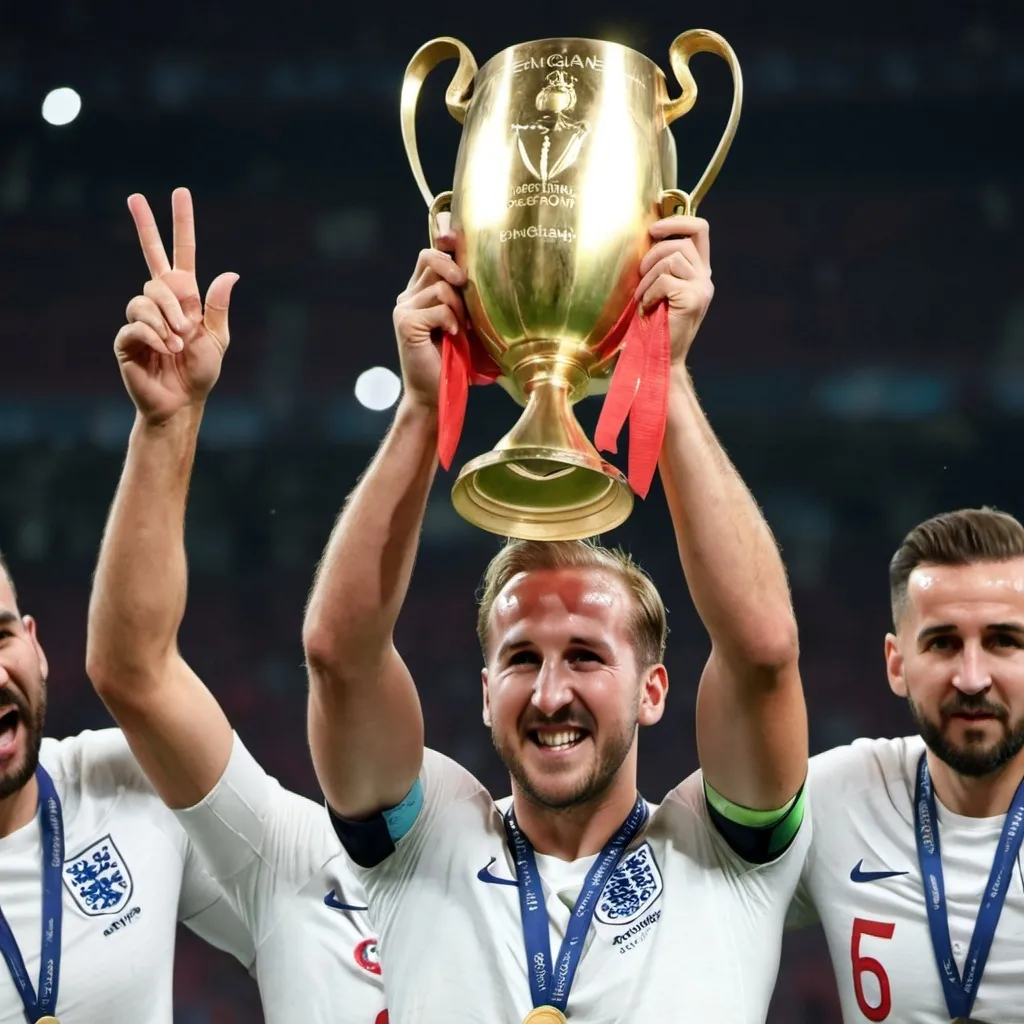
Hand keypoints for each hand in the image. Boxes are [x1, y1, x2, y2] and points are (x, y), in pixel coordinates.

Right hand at [115, 188, 238, 424]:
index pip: (180, 253)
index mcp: (184, 299)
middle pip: (152, 260)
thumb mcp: (217, 338)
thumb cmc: (200, 372)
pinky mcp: (126, 337)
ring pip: (147, 296)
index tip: (179, 192)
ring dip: (168, 320)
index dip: (180, 224)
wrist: (182, 402)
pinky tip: (164, 349)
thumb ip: (218, 307)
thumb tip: (229, 273)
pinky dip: (155, 336)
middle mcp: (160, 302)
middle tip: (143, 217)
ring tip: (179, 343)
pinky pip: (137, 323)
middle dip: (146, 226)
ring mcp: (140, 317)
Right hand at [392, 213, 466, 409]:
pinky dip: (451, 322)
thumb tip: (488, 270)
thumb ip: (467, 298)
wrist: (437, 395)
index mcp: (420, 292)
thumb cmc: (456, 363)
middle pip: (434, 259)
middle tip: (468, 305)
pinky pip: (439, 307)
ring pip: (441, 285)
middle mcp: (408, 296)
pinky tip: (451, 338)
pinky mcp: (405, 322)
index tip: (458, 238)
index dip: (444, 240)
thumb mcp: (466, 323)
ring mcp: (403, 308)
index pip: (430, 252)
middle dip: (458, 277)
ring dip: (459, 309)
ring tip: (459, 331)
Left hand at [635, 215, 713, 363]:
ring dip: (648, 277)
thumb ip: (661, 264)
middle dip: (653, 254)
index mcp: (698, 270)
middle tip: (640, 275)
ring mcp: (701, 288)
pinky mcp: (693, 299)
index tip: (654, 229)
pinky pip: (665, 280)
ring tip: (643, 297)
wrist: (661, 358)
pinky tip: (648, 307)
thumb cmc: (653, 324)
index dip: (677, 220)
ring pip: (671, 259)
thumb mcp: (660, 288)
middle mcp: (704, 277)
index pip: (700, 229)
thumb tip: (647, 236)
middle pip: (681, 242)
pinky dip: (649, 292)